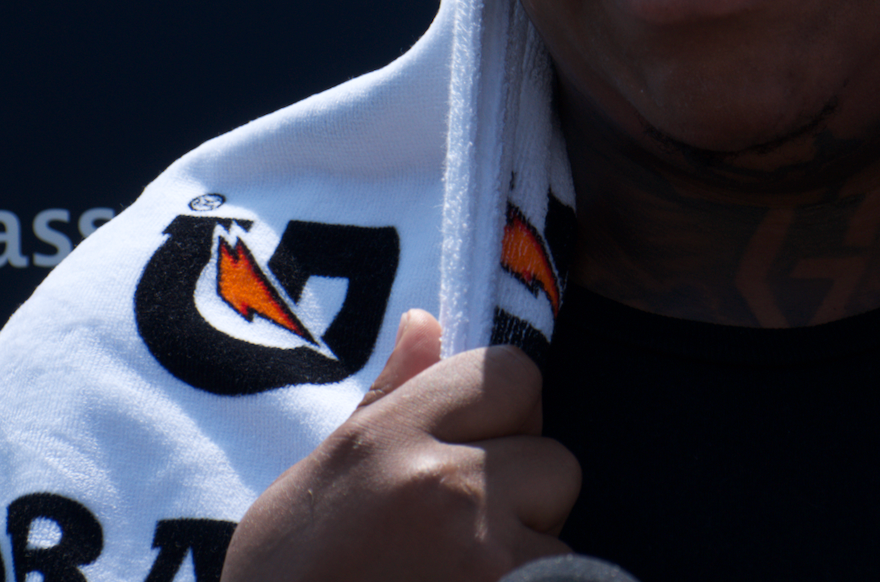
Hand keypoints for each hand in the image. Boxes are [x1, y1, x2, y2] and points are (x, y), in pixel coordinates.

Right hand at [224, 309, 580, 581]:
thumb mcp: (313, 487)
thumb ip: (385, 404)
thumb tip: (429, 324)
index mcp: (388, 440)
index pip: (513, 374)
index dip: (504, 414)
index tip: (472, 453)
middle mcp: (445, 486)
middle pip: (554, 455)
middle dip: (524, 493)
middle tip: (460, 540)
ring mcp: (485, 555)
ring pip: (564, 529)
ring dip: (531, 554)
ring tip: (455, 580)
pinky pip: (566, 577)